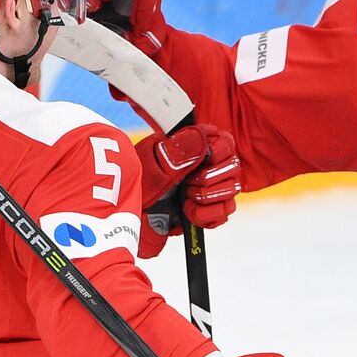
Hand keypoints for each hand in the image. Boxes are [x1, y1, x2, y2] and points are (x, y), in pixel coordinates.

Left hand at [135, 125, 242, 257]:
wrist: (124, 220)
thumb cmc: (135, 186)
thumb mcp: (153, 166)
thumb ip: (179, 153)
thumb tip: (202, 136)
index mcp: (190, 148)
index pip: (224, 142)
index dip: (220, 152)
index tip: (206, 161)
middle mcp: (201, 167)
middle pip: (232, 168)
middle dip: (212, 179)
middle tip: (189, 184)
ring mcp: (204, 190)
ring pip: (230, 191)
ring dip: (209, 197)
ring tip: (186, 199)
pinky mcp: (204, 212)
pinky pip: (222, 214)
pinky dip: (208, 215)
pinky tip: (189, 212)